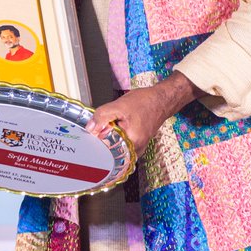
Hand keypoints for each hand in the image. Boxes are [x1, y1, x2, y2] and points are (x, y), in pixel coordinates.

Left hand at [86, 73, 200, 151]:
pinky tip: (115, 126)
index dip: (95, 141)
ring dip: (109, 137)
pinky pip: (122, 143)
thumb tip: (90, 128)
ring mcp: (137, 148)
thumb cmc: (145, 102)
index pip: (106, 150)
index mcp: (131, 144)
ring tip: (109, 125)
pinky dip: (116, 136)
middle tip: (98, 128)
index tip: (90, 135)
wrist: (161, 100)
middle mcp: (135, 150)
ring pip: (115, 146)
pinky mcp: (137, 143)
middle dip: (102, 139)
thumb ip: (102, 117)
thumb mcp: (119, 106)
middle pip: (110, 149)